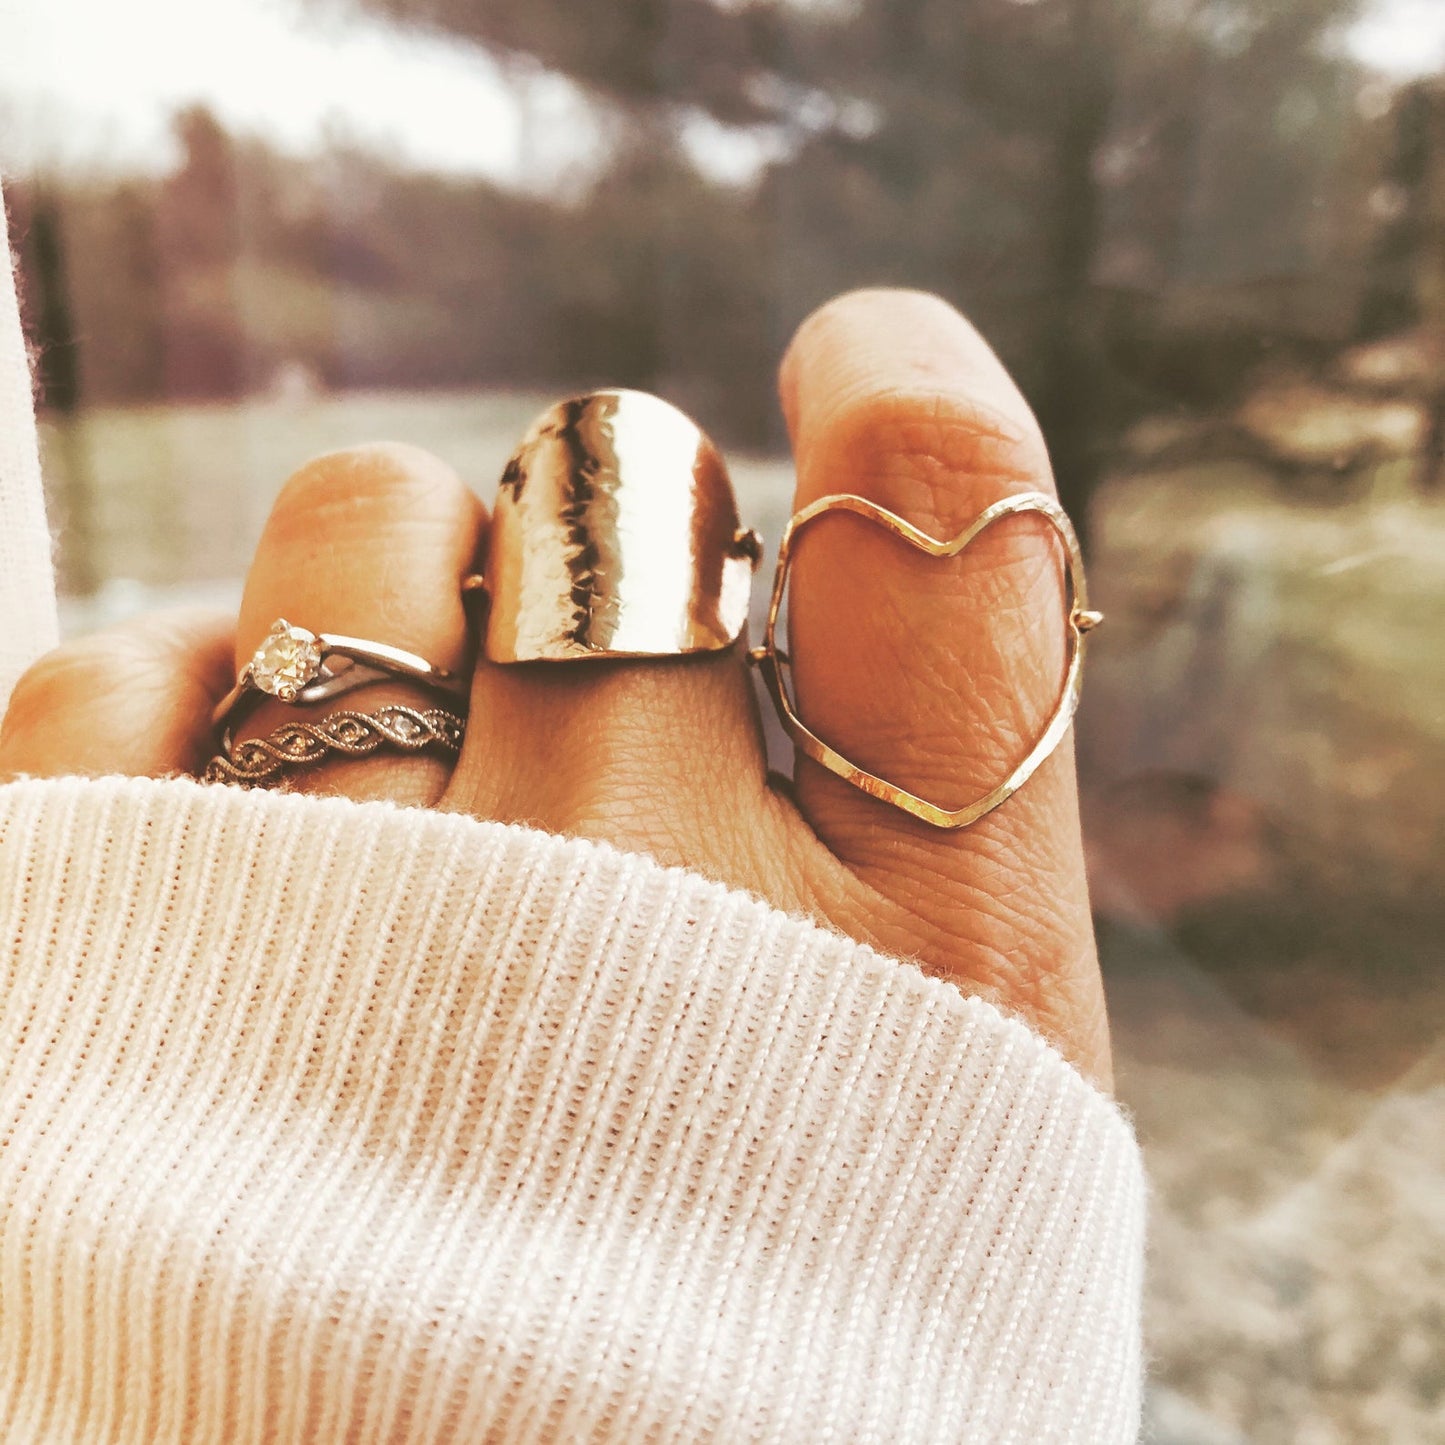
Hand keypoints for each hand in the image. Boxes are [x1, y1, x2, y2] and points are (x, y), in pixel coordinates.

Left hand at [0, 290, 1109, 1084]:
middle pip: (623, 477)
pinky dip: (170, 712)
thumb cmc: (749, 1377)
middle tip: (595, 710)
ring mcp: (341, 933)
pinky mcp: (69, 967)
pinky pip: (112, 663)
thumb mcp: (928, 1145)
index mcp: (920, 976)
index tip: (865, 369)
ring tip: (404, 784)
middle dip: (615, 552)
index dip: (905, 400)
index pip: (952, 520)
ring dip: (401, 590)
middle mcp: (644, 907)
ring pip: (366, 519)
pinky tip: (210, 863)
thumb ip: (912, 882)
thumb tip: (812, 616)